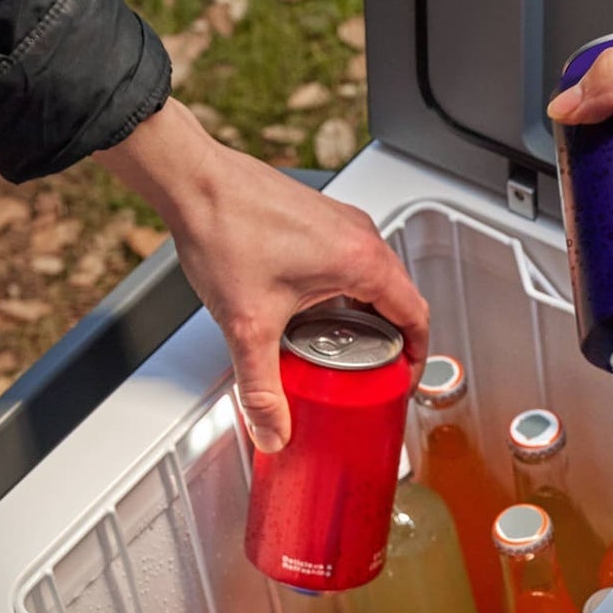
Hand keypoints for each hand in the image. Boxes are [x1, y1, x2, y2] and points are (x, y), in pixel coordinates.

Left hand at [93, 101, 427, 451]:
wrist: (194, 182)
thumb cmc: (225, 229)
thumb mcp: (249, 326)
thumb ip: (261, 389)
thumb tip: (272, 430)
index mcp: (362, 261)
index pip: (416, 315)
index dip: (417, 355)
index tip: (405, 378)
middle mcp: (360, 236)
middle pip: (399, 297)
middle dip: (390, 340)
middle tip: (374, 371)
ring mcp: (342, 222)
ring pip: (375, 276)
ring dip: (367, 313)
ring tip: (342, 344)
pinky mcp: (320, 216)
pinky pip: (351, 259)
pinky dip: (346, 290)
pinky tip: (312, 309)